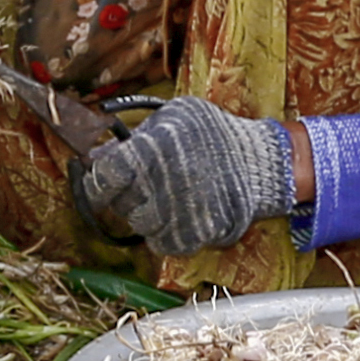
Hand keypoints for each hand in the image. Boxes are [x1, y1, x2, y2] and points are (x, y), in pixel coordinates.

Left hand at [72, 94, 296, 254]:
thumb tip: (95, 154)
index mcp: (149, 151)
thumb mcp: (176, 117)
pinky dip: (168, 234)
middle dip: (129, 196)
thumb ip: (137, 135)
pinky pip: (163, 243)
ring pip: (140, 225)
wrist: (264, 164)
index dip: (101, 181)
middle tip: (150, 185)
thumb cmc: (215, 135)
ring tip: (170, 199)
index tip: (107, 181)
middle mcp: (158, 184)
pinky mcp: (192, 236)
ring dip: (149, 215)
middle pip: (120, 204)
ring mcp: (175, 214)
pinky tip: (182, 215)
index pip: (104, 176)